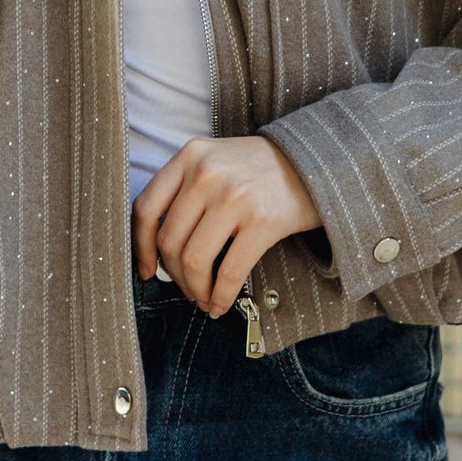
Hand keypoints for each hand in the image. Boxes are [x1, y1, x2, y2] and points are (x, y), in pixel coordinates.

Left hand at [132, 134, 321, 315]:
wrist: (320, 162)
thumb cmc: (263, 170)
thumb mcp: (218, 161)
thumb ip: (188, 190)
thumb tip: (162, 250)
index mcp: (190, 156)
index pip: (146, 207)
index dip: (141, 247)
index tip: (148, 269)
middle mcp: (207, 173)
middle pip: (169, 240)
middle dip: (175, 275)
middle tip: (187, 290)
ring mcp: (234, 197)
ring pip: (194, 260)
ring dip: (196, 289)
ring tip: (204, 298)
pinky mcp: (262, 221)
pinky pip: (229, 271)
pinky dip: (220, 295)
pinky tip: (221, 304)